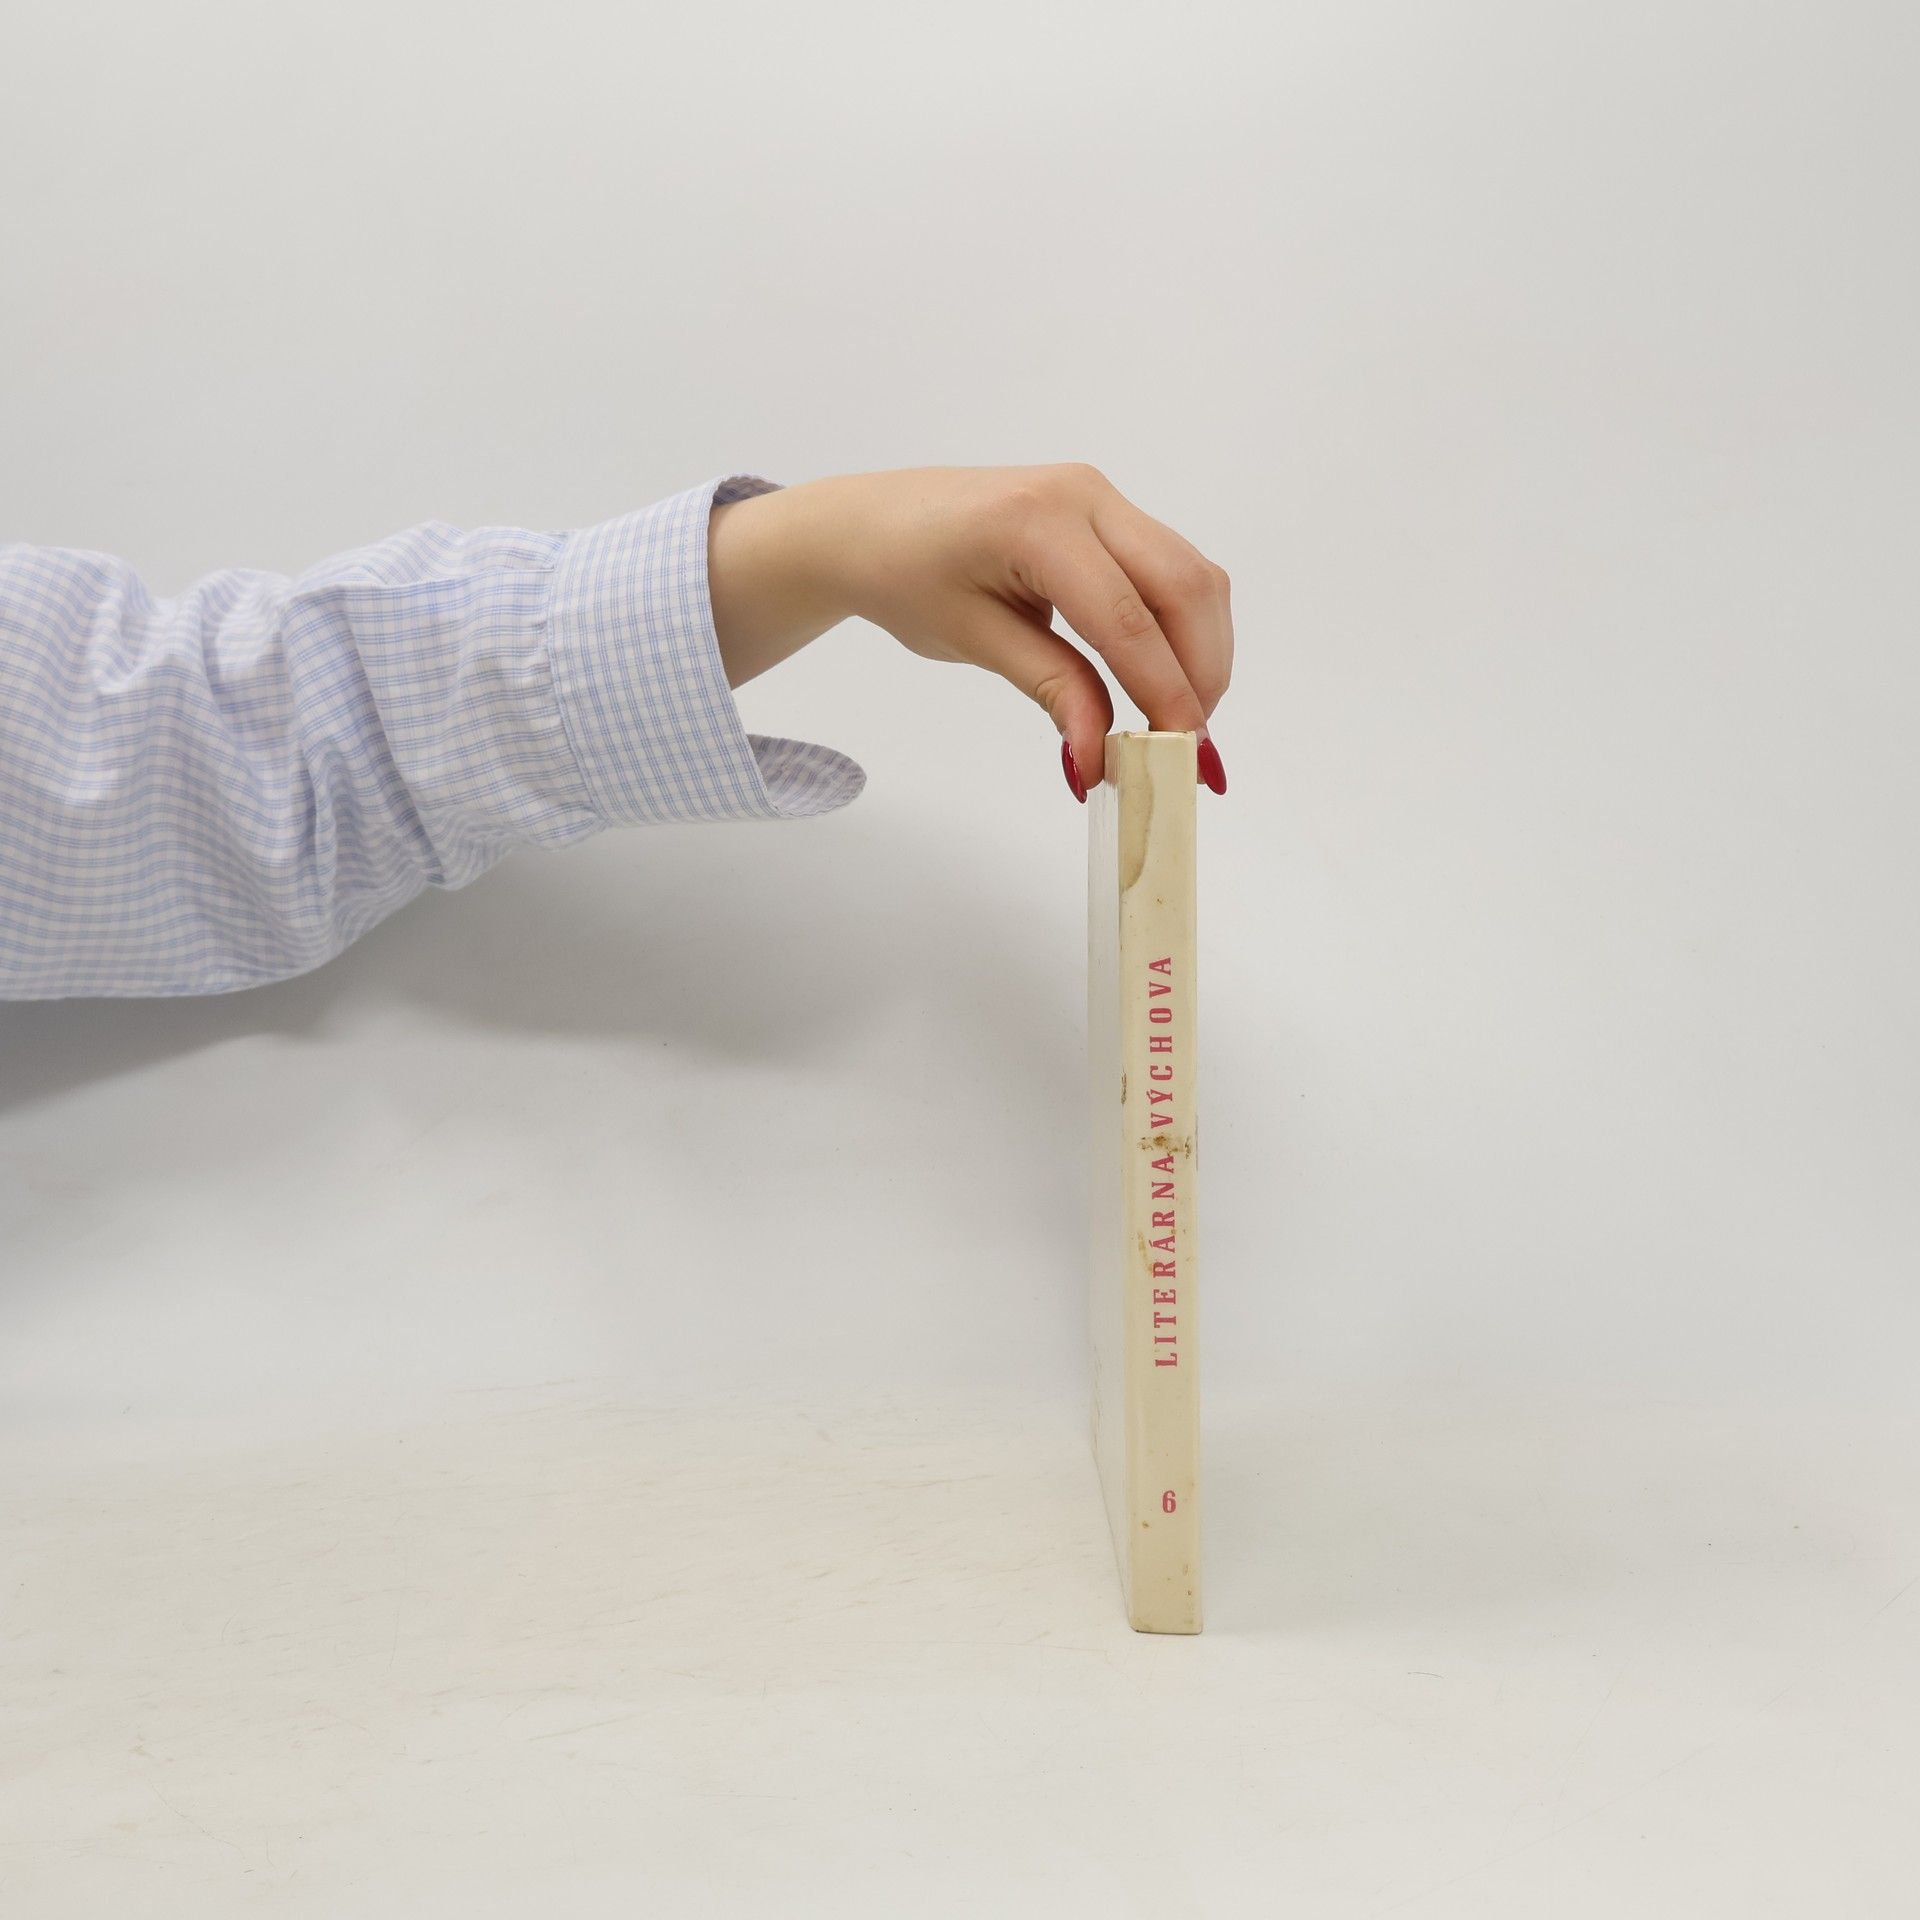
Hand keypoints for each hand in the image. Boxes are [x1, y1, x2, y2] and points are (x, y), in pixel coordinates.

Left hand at [706, 464, 1231, 794]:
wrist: (872, 524)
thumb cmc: (905, 576)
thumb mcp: (973, 640)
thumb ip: (1051, 689)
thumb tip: (1100, 756)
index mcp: (1036, 522)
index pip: (1125, 618)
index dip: (1164, 690)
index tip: (1183, 754)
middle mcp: (1084, 495)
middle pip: (1183, 586)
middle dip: (1200, 672)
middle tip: (1191, 747)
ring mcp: (1101, 495)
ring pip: (1191, 574)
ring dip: (1201, 650)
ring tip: (1180, 718)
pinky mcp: (1107, 510)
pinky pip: (1170, 567)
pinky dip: (1182, 626)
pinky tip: (1166, 676)